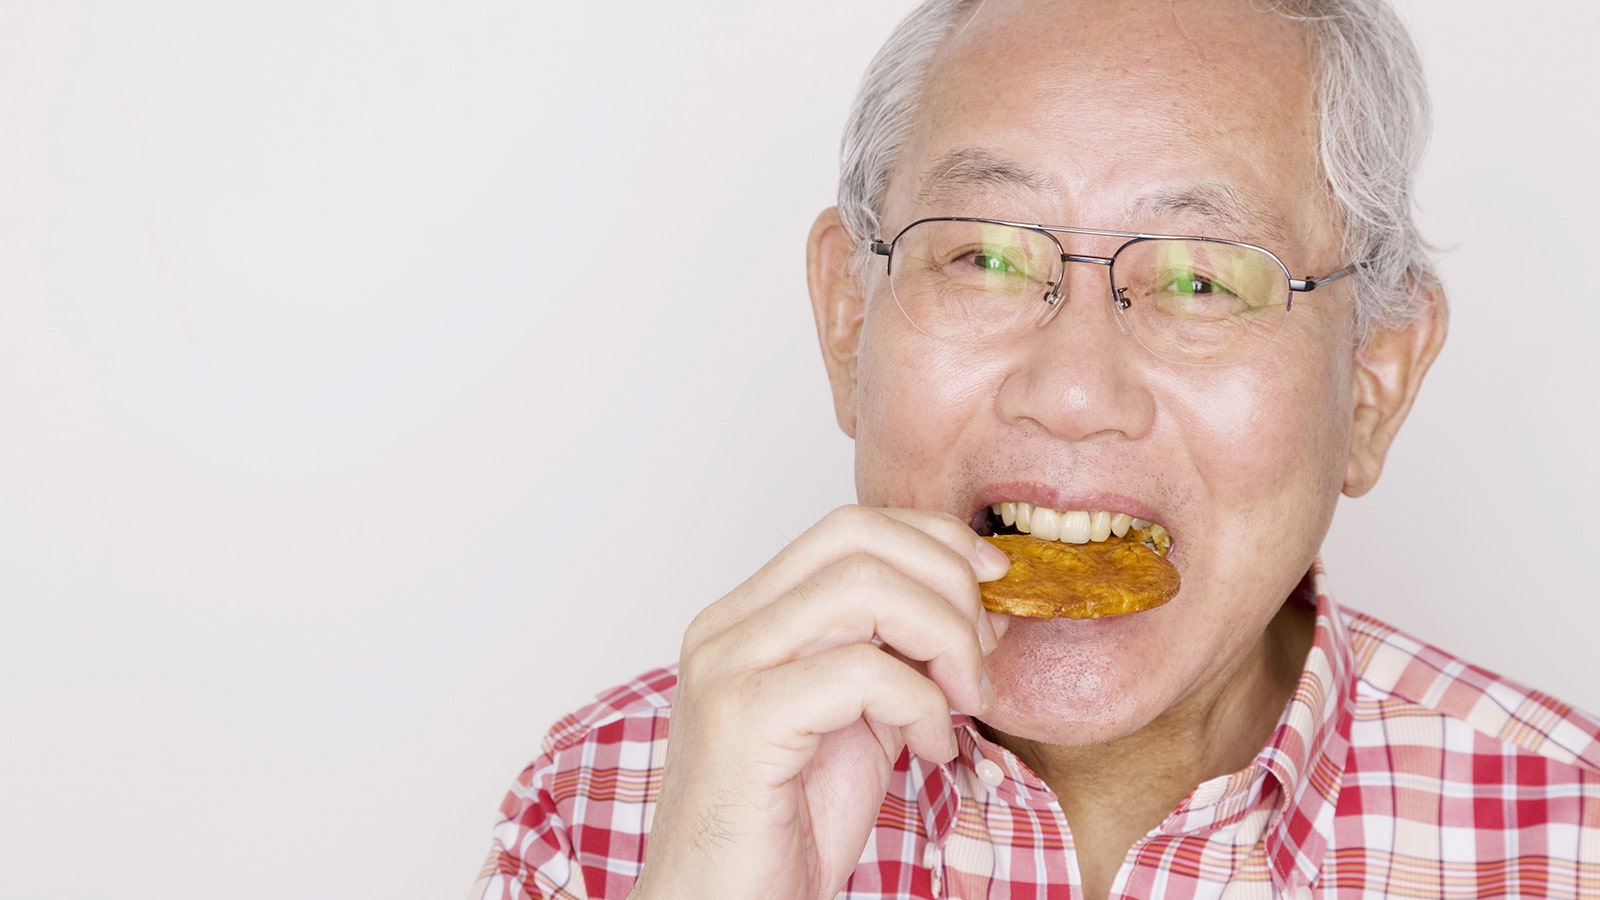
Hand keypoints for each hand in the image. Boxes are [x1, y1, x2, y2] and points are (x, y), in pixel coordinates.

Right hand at [630, 506, 1008, 899]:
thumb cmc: (785, 829)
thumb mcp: (857, 722)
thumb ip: (893, 659)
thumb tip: (968, 610)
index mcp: (748, 617)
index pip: (849, 527)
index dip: (934, 540)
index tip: (991, 582)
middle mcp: (726, 627)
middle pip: (857, 538)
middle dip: (948, 585)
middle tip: (982, 656)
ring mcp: (726, 668)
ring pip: (863, 588)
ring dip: (944, 638)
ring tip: (963, 701)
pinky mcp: (742, 720)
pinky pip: (863, 673)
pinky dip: (922, 704)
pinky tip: (928, 750)